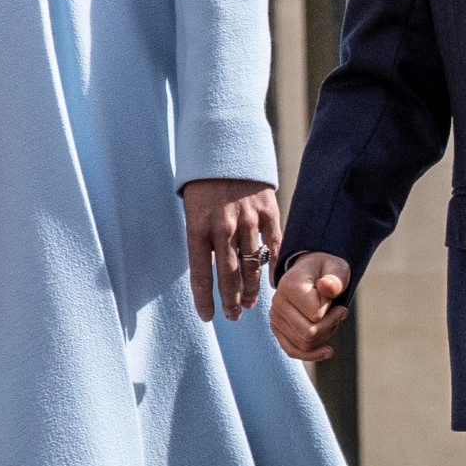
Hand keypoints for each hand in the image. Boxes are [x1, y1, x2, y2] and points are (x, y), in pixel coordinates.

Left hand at [184, 177, 281, 323]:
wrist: (225, 148)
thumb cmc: (204, 185)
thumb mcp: (192, 212)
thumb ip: (202, 241)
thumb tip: (214, 273)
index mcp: (197, 228)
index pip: (200, 274)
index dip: (205, 299)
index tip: (208, 317)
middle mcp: (222, 227)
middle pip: (228, 275)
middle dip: (230, 301)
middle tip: (233, 316)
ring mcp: (247, 219)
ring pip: (251, 265)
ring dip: (251, 289)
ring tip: (250, 304)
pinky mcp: (267, 211)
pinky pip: (273, 245)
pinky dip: (273, 266)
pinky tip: (272, 282)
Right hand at [271, 252, 353, 362]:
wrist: (314, 271)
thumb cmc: (328, 270)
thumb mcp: (338, 269)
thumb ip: (335, 279)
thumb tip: (327, 287)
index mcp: (289, 285)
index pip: (316, 316)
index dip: (334, 312)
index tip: (337, 300)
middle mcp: (277, 303)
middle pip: (308, 334)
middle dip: (330, 326)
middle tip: (339, 311)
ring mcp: (275, 318)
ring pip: (304, 345)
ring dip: (325, 336)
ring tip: (331, 319)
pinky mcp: (277, 329)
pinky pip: (293, 351)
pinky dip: (311, 355)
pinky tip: (328, 352)